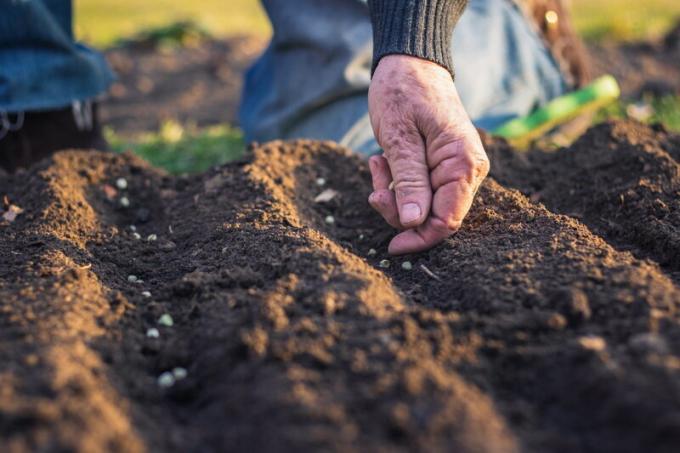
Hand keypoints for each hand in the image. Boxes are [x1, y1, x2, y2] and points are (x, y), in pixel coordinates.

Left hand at [367, 55, 489, 254]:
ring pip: (423, 206)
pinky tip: (382, 161)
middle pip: (434, 217)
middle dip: (400, 211)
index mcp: (463, 164)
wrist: (410, 61)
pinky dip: (396, 183)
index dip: (419, 238)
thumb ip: (409, 181)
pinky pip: (419, 190)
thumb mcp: (399, 138)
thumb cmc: (404, 92)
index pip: (447, 220)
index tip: (391, 247)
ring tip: (377, 164)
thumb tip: (414, 223)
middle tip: (374, 190)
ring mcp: (455, 169)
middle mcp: (467, 171)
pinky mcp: (441, 167)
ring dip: (394, 194)